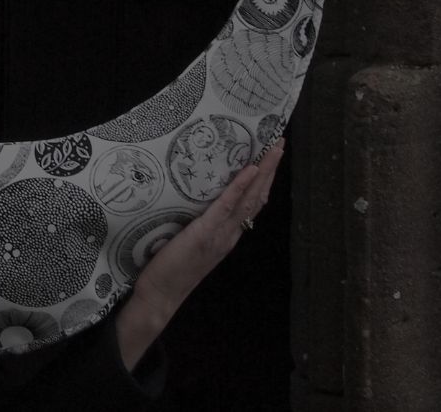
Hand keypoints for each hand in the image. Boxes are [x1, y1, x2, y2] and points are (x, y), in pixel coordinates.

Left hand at [114, 139, 286, 368]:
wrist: (160, 296)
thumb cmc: (169, 271)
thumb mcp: (190, 245)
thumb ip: (200, 227)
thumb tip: (197, 202)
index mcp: (227, 236)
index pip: (251, 205)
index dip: (263, 181)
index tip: (271, 158)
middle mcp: (229, 234)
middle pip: (257, 197)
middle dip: (270, 170)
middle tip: (280, 143)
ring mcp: (220, 234)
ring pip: (248, 199)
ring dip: (263, 172)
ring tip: (273, 148)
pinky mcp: (204, 233)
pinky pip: (226, 207)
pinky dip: (240, 187)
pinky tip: (251, 170)